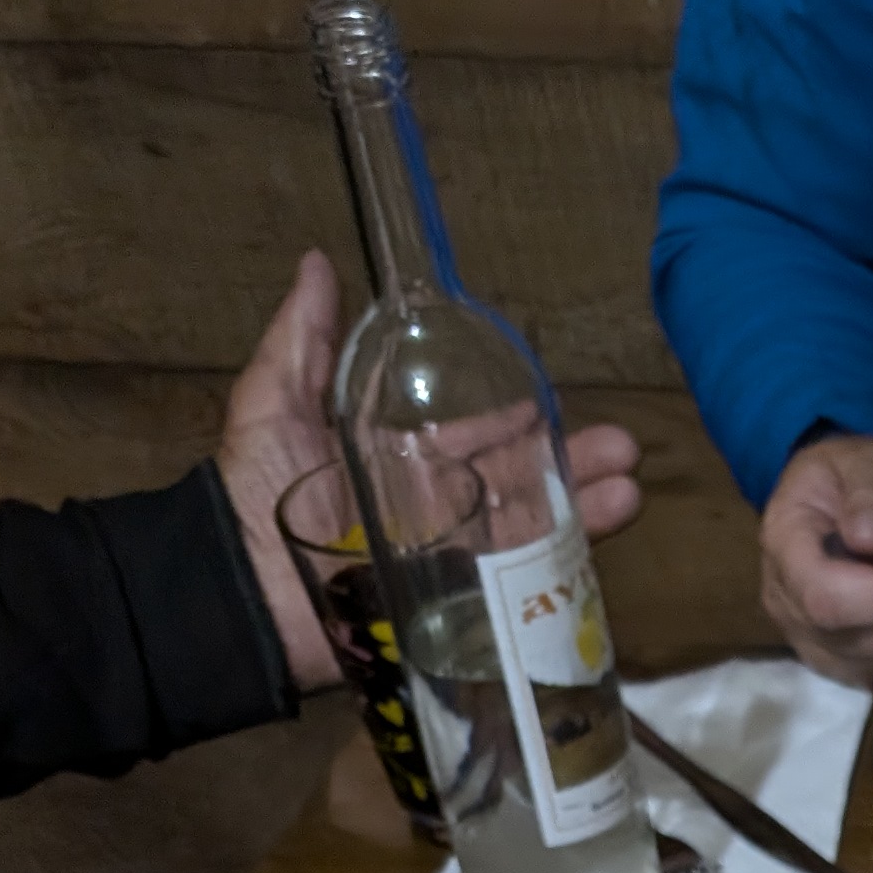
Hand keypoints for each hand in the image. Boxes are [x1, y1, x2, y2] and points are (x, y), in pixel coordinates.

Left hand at [216, 253, 647, 697]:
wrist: (244, 592)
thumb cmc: (252, 494)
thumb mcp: (272, 402)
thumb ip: (303, 341)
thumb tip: (318, 260)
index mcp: (401, 460)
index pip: (471, 434)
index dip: (515, 420)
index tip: (552, 404)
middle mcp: (436, 509)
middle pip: (517, 483)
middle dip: (573, 465)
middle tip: (624, 451)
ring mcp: (450, 562)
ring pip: (529, 532)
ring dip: (583, 513)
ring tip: (628, 493)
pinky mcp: (455, 612)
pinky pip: (515, 591)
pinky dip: (559, 574)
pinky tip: (597, 550)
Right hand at [760, 433, 872, 688]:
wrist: (849, 501)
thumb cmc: (854, 476)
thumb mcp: (865, 462)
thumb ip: (870, 494)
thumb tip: (871, 538)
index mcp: (784, 551)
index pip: (826, 599)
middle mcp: (795, 611)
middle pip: (869, 637)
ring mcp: (826, 647)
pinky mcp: (861, 664)